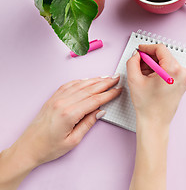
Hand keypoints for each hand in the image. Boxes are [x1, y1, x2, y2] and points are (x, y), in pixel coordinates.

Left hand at [0, 76, 121, 189]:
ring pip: (80, 85)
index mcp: (69, 114)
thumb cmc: (49, 148)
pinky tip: (88, 80)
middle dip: (105, 83)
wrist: (28, 148)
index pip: (95, 100)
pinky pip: (69, 85)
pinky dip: (80, 81)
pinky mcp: (52, 99)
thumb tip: (100, 111)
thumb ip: (88, 124)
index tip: (118, 90)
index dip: (109, 94)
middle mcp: (62, 103)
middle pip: (89, 89)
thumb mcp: (73, 141)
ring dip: (95, 80)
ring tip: (106, 77)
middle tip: (116, 78)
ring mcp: (56, 99)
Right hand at [127, 44, 185, 189]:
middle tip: (138, 63)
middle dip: (150, 58)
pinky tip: (150, 79)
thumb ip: (132, 61)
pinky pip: (171, 71)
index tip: (140, 50)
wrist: (155, 122)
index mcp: (173, 69)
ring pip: (167, 63)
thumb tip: (136, 55)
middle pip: (164, 56)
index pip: (160, 49)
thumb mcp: (134, 80)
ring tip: (143, 74)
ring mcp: (184, 78)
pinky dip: (160, 71)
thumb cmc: (147, 106)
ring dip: (154, 65)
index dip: (147, 47)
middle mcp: (182, 72)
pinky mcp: (183, 83)